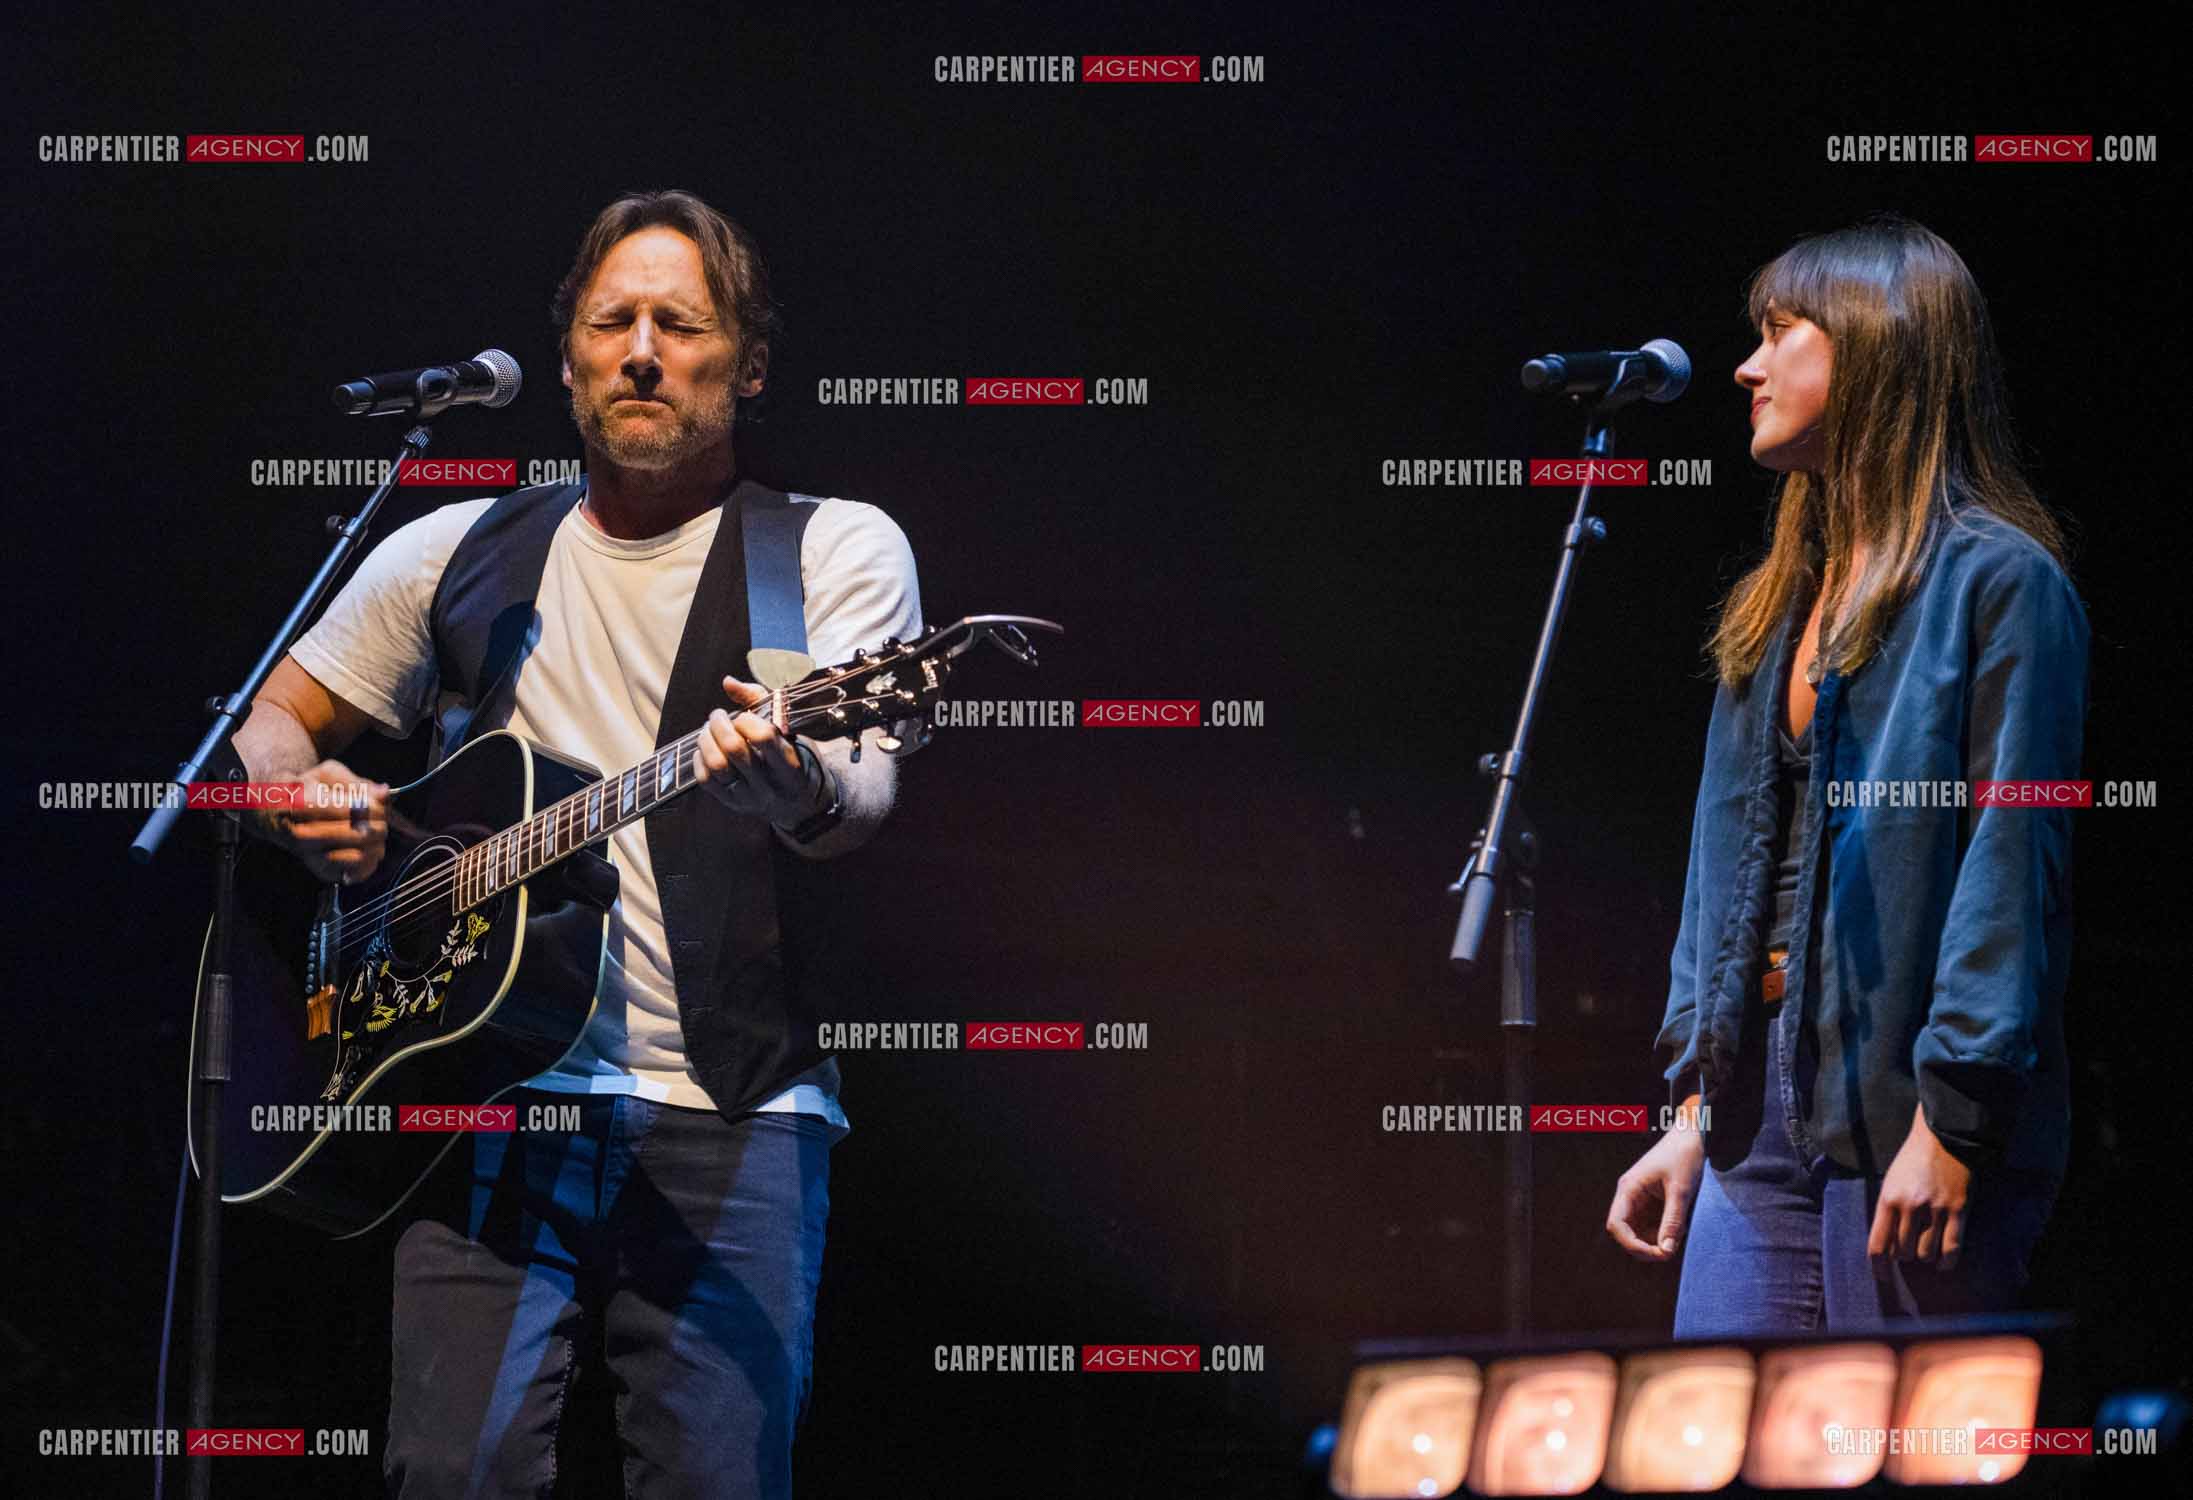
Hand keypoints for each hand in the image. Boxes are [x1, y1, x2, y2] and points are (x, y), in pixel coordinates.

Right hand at [257, 760, 389, 885]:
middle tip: (380, 819)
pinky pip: (356, 873)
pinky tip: (368, 848)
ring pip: (359, 856)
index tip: (379, 804)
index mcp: (303, 805)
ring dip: (376, 844)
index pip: (353, 810)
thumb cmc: (308, 791)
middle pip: (359, 834)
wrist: (278, 813)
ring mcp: (311, 856)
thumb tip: (383, 793)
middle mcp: (303, 835)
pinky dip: (370, 862)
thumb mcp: (327, 775)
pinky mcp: (322, 872)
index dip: (374, 808)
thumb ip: (357, 783)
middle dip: (378, 825)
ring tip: (374, 834)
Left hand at [694, 676, 824, 827]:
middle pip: (734, 749)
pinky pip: (705, 780)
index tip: (744, 716)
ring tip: (709, 730)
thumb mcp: (788, 729)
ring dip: (706, 740)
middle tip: (717, 715)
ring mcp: (749, 798)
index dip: (747, 720)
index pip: (763, 737)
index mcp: (790, 765)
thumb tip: (727, 682)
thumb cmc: (793, 757)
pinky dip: (700, 758)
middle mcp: (770, 786)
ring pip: (716, 764)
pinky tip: (706, 748)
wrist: (799, 804)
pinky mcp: (732, 804)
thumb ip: (758, 700)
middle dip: (719, 724)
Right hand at [1607, 1107, 1706, 1262]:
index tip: (1657, 1253)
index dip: (1632, 1244)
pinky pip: (1650, 1225)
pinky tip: (1677, 1232)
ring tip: (1676, 1240)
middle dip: (1644, 1247)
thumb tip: (1666, 1251)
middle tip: (1668, 1253)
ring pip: (1638, 1231)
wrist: (1691, 1135)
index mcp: (1629, 1189)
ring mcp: (1640, 1199)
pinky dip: (1662, 1233)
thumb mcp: (1681, 1190)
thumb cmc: (1683, 1156)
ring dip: (1653, 1241)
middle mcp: (1629, 1196)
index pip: (1616, 1224)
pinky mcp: (1652, 1202)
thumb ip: (1673, 1221)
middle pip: (1625, 1231)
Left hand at [1868, 1104, 1971, 1273]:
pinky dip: (1947, 1262)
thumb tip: (1887, 1246)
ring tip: (1926, 1252)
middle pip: (1903, 1252)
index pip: (1878, 1244)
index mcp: (1888, 1199)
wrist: (1942, 1137)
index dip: (1879, 1267)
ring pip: (1926, 1254)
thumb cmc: (1913, 1161)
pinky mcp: (1958, 1210)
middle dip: (1904, 1257)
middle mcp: (1910, 1207)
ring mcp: (1935, 1209)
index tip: (1881, 1278)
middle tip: (1908, 1251)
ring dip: (1925, 1258)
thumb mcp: (1891, 1182)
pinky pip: (1952, 1248)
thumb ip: (1888, 1211)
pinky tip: (1944, 1265)